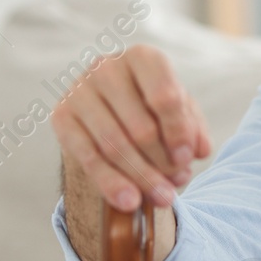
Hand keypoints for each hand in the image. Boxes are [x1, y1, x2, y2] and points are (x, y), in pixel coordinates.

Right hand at [51, 44, 211, 210]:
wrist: (110, 111)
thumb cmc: (152, 109)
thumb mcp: (180, 114)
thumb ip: (194, 129)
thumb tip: (200, 150)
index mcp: (143, 58)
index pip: (164, 96)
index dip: (178, 132)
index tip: (187, 159)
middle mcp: (107, 68)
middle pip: (140, 127)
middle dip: (162, 162)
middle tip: (176, 183)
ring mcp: (79, 90)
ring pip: (114, 145)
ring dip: (141, 177)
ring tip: (162, 198)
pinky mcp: (61, 116)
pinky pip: (87, 156)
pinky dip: (110, 183)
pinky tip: (129, 201)